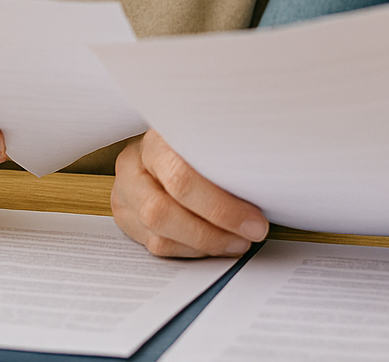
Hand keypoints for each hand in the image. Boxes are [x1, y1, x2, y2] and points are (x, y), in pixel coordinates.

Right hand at [111, 130, 267, 256]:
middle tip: (248, 237)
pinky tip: (213, 243)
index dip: (221, 207)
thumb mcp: (208, 138)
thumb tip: (265, 190)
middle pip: (163, 211)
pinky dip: (189, 250)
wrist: (161, 140)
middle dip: (211, 232)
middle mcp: (133, 164)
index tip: (256, 222)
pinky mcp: (123, 215)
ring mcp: (123, 192)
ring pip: (158, 235)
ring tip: (235, 242)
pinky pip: (155, 245)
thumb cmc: (196, 141)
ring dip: (203, 246)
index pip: (182, 178)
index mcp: (156, 139)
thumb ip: (225, 160)